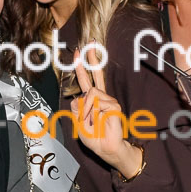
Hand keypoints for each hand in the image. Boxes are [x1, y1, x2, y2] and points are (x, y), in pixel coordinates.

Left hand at [71, 46, 142, 176]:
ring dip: (86, 110)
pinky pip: (96, 103)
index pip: (87, 81)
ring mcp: (108, 100)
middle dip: (92, 59)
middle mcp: (101, 98)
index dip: (83, 68)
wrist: (106, 148)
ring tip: (93, 121)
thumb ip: (77, 108)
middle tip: (89, 44)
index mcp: (92, 100)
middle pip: (96, 75)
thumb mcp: (78, 122)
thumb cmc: (95, 137)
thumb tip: (80, 96)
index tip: (79, 54)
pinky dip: (93, 113)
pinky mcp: (113, 105)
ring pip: (89, 94)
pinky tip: (100, 121)